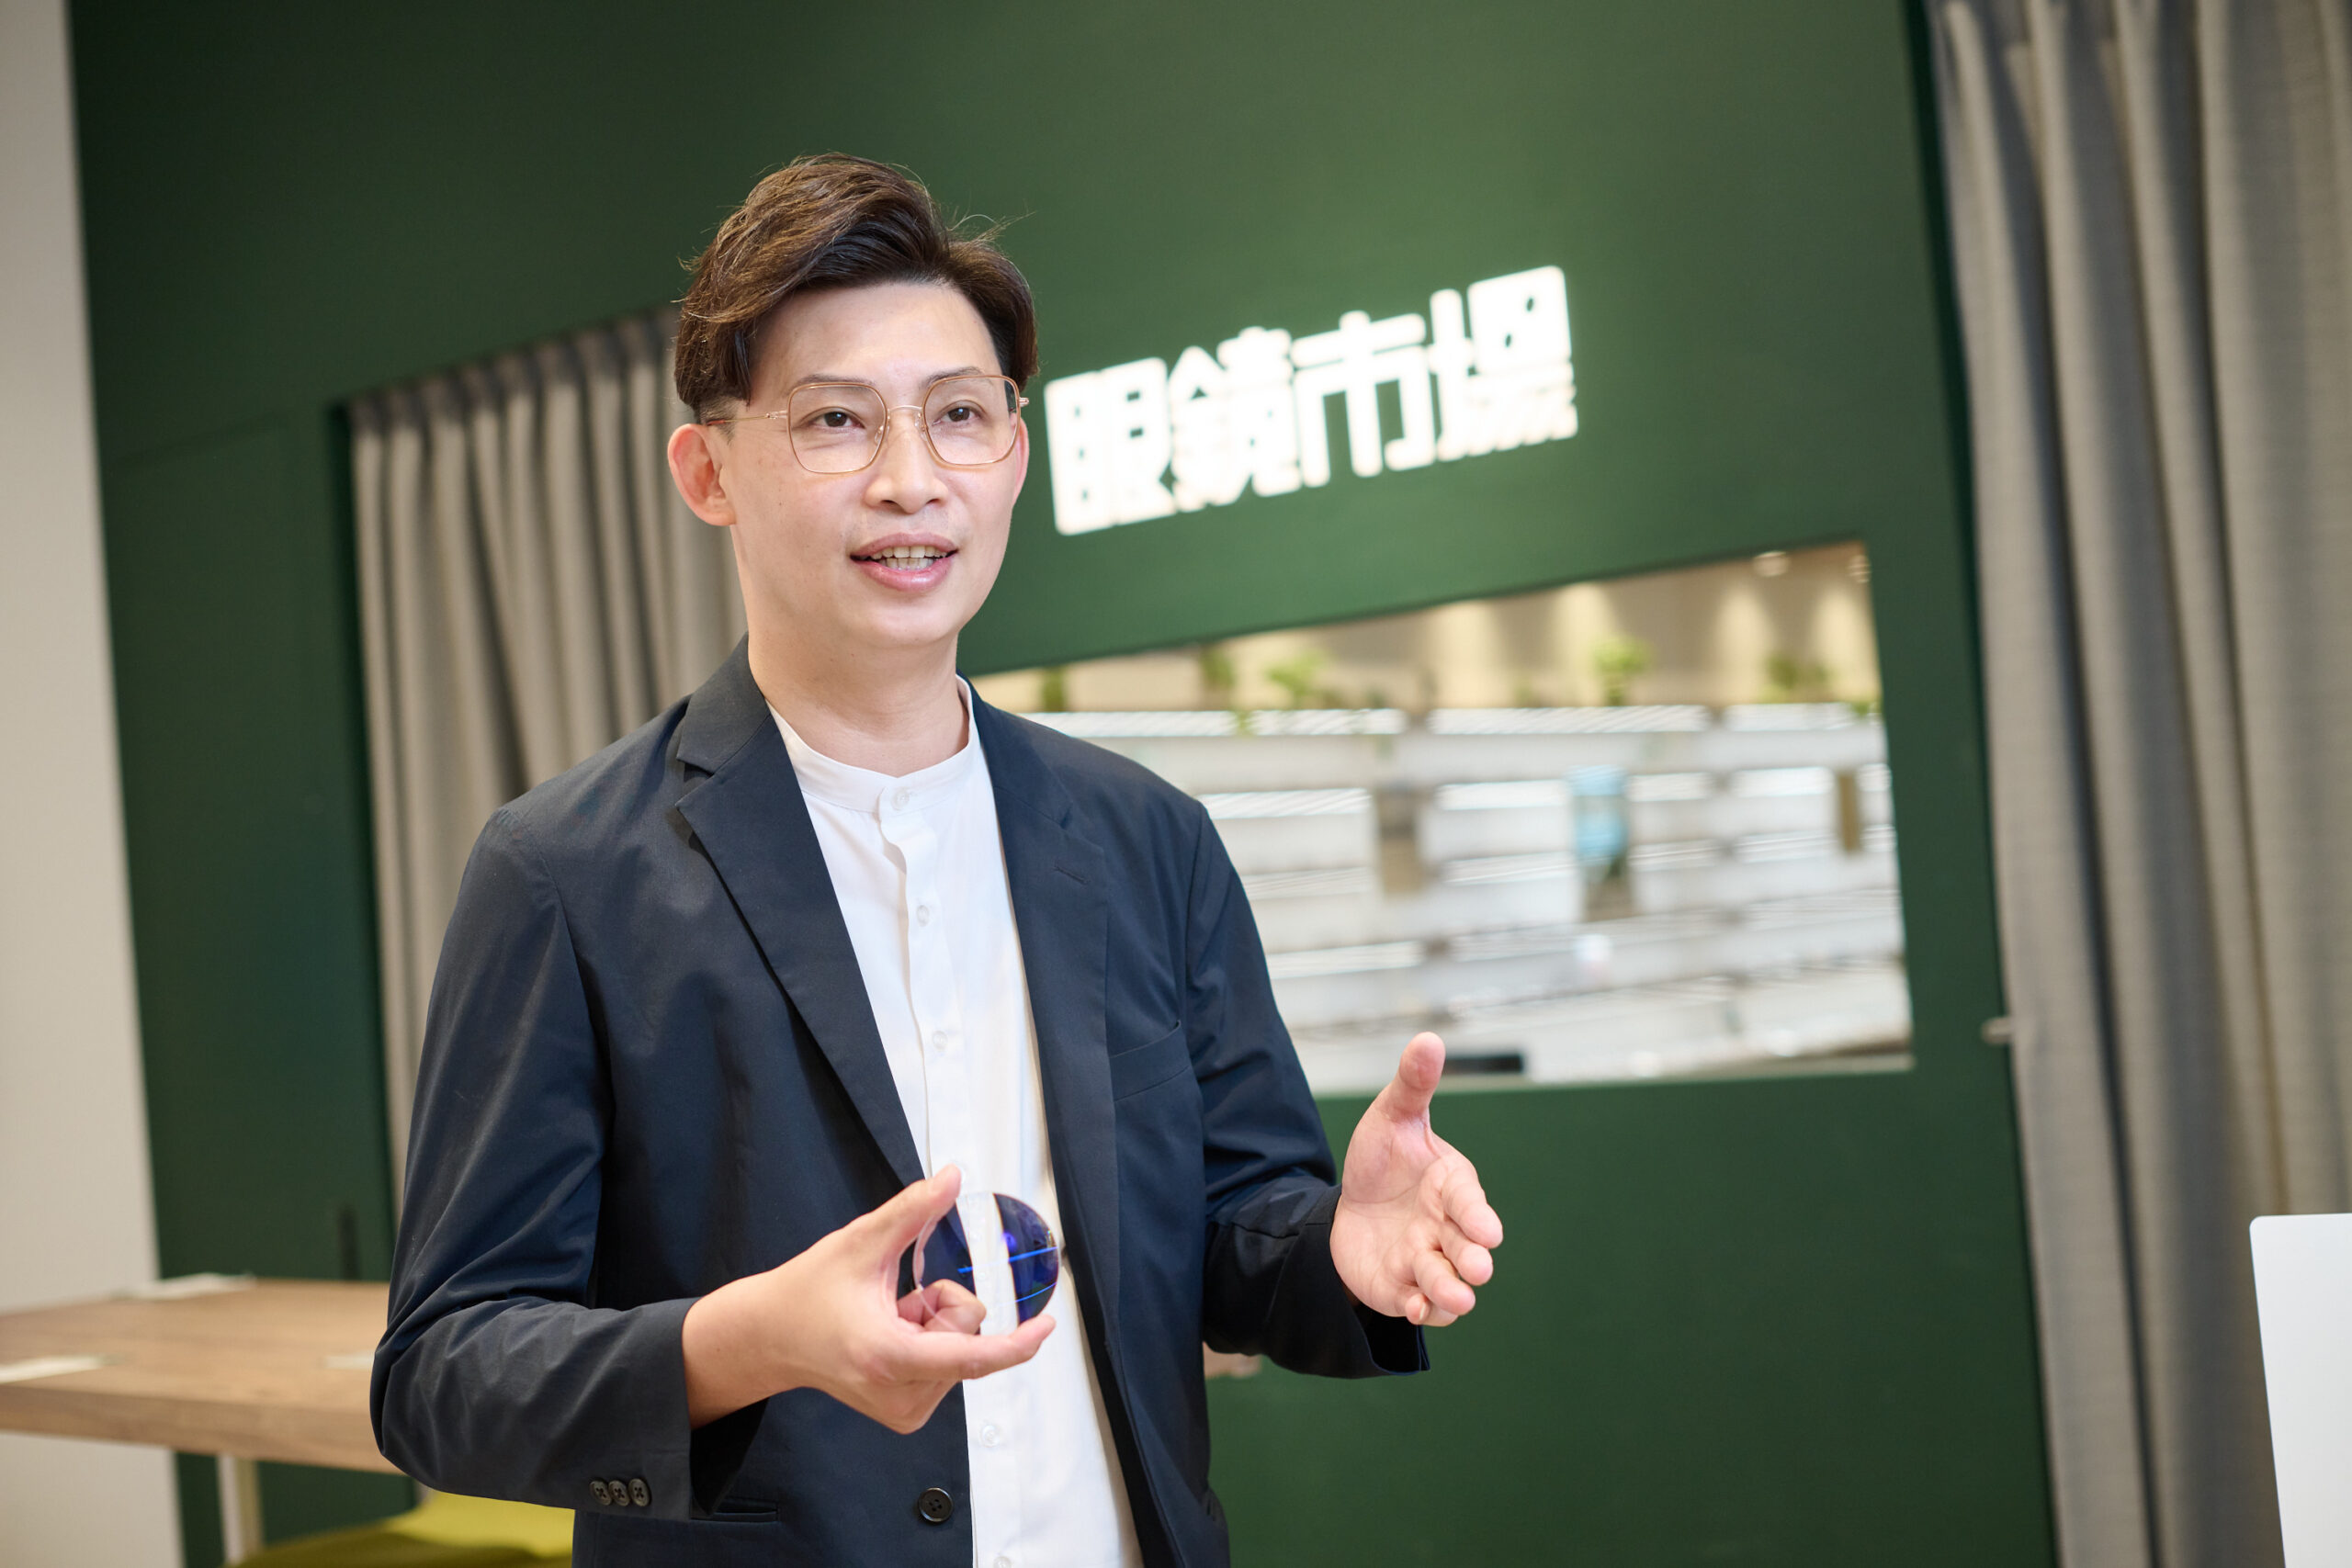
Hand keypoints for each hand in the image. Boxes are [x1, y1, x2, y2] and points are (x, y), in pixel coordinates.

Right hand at [681, 1166, 1053, 1431]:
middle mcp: (898, 1395)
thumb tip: (952, 1177)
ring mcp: (903, 1410)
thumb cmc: (806, 1294)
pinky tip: (888, 1334)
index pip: (970, 1357)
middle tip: (894, 1301)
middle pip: (966, 1336)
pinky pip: (948, 1364)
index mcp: (887, 1358)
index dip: (1015, 1343)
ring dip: (932, 1324)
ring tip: (885, 1319)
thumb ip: (912, 1209)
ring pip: (960, 1349)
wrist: (770, 1337)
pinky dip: (927, 1340)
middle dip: (942, 1306)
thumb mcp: (860, 1242)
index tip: (1047, 1326)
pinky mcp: (906, 1414)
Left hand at [1329, 1033, 1502, 1326]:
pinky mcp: (1406, 1289)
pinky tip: (1414, 1308)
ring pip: (1448, 1283)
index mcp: (1452, 1186)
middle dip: (1474, 1259)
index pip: (1470, 1201)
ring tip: (1453, 1297)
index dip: (1478, 1216)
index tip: (1487, 1230)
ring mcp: (1429, 1261)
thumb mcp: (1390, 1118)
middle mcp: (1447, 1228)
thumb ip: (1412, 1084)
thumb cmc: (1383, 1160)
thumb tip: (1429, 1038)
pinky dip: (1422, 1310)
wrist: (1349, 1208)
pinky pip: (1422, 1306)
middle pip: (1468, 1248)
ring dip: (1451, 1291)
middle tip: (1478, 1268)